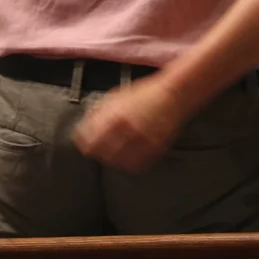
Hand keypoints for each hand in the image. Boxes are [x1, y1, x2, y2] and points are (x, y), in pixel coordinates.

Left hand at [73, 74, 188, 172]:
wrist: (173, 95)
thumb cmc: (145, 93)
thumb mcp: (116, 96)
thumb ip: (99, 113)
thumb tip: (85, 126)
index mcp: (113, 117)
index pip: (88, 141)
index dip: (84, 143)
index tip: (85, 143)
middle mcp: (125, 132)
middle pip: (101, 155)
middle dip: (98, 152)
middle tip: (99, 149)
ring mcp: (141, 143)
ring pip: (118, 163)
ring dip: (114, 160)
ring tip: (114, 155)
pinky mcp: (154, 150)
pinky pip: (136, 166)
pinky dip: (130, 165)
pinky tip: (129, 158)